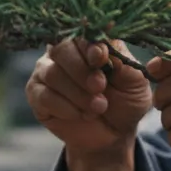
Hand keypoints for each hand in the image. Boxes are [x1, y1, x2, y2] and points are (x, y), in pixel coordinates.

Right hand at [26, 38, 152, 156]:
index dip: (88, 45)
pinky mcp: (36, 95)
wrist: (113, 135)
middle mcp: (63, 54)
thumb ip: (122, 59)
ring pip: (53, 74)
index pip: (80, 34)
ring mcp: (46, 73)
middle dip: (81, 71)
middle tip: (100, 87)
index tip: (100, 59)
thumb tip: (103, 43)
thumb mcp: (134, 81)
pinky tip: (81, 115)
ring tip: (98, 107)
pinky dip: (66, 107)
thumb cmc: (125, 102)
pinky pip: (44, 96)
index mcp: (87, 45)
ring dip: (77, 93)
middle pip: (61, 50)